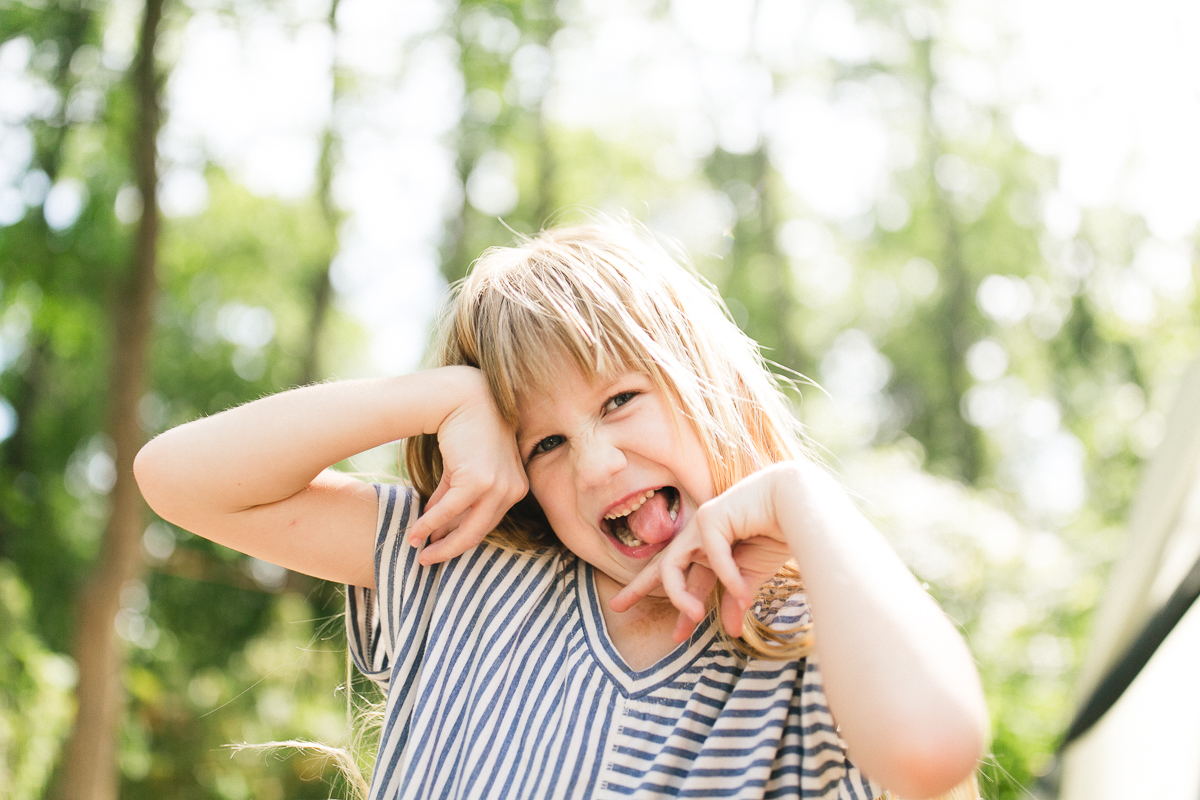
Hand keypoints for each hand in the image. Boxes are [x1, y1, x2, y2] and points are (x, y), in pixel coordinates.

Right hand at [407, 368, 528, 563]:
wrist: (461, 396)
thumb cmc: (463, 427)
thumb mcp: (462, 467)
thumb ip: (454, 495)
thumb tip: (435, 524)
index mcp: (517, 486)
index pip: (489, 521)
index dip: (463, 537)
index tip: (442, 548)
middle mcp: (514, 489)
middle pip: (481, 531)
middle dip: (452, 548)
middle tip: (429, 560)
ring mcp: (499, 485)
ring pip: (468, 527)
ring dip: (440, 543)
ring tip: (419, 552)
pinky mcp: (480, 480)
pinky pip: (451, 511)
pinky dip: (431, 524)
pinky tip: (415, 534)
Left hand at [611, 463, 797, 641]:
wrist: (801, 502)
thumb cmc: (780, 532)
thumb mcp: (753, 574)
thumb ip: (737, 598)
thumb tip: (730, 631)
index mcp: (711, 550)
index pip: (685, 579)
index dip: (678, 605)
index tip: (675, 636)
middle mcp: (701, 538)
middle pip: (664, 568)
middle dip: (640, 586)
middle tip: (618, 606)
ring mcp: (702, 525)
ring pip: (673, 566)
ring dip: (681, 596)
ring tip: (694, 618)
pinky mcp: (710, 515)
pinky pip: (712, 556)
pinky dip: (727, 576)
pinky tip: (742, 590)